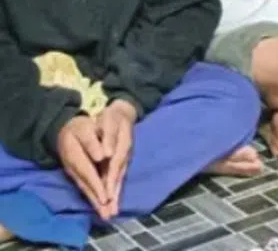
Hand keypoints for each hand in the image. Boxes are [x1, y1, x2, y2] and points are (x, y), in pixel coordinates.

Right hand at [57, 115, 112, 219]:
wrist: (64, 129)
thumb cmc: (78, 127)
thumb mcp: (84, 129)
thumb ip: (92, 143)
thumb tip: (103, 156)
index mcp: (75, 156)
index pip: (88, 173)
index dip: (97, 186)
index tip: (105, 198)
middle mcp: (73, 168)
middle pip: (87, 187)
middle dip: (97, 201)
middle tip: (107, 215)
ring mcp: (74, 173)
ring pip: (86, 189)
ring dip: (95, 203)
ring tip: (105, 215)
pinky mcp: (77, 175)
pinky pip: (85, 187)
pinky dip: (93, 197)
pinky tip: (100, 206)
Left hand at [95, 100, 136, 216]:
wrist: (123, 111)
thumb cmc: (113, 115)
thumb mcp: (110, 120)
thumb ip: (110, 136)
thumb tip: (106, 155)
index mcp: (122, 145)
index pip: (115, 166)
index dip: (110, 182)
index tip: (106, 197)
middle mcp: (124, 154)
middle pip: (118, 177)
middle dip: (114, 195)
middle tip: (110, 212)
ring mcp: (124, 158)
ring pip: (119, 179)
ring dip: (116, 196)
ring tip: (111, 211)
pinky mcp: (121, 161)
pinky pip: (118, 176)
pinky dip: (116, 189)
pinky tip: (112, 199)